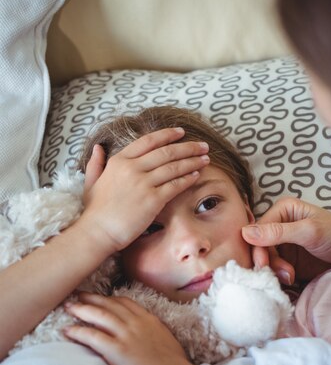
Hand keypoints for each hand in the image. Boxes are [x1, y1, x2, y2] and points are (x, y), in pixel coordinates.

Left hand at [63, 292, 193, 364]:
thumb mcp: (168, 342)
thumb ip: (155, 335)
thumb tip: (150, 338)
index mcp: (149, 320)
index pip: (125, 303)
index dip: (109, 299)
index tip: (99, 298)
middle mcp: (136, 323)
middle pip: (109, 304)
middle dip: (91, 298)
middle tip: (77, 295)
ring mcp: (126, 335)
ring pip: (98, 315)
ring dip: (81, 309)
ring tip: (68, 307)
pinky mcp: (117, 350)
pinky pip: (92, 336)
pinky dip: (77, 331)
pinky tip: (67, 331)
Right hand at [77, 127, 209, 253]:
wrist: (97, 231)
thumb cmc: (95, 210)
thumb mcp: (91, 181)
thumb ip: (96, 163)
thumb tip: (97, 148)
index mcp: (119, 160)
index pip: (148, 141)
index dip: (167, 135)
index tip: (181, 132)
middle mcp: (132, 168)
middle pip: (166, 152)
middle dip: (188, 147)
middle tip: (203, 146)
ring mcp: (143, 183)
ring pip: (174, 167)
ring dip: (193, 161)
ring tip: (205, 159)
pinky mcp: (153, 200)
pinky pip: (175, 185)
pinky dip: (188, 179)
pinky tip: (197, 175)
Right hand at [243, 197, 330, 282]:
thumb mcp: (310, 232)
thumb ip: (278, 233)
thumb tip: (245, 233)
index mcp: (283, 210)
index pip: (258, 230)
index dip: (257, 247)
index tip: (262, 265)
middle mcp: (281, 227)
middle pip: (259, 247)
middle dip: (267, 262)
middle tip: (282, 275)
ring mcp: (285, 247)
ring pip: (266, 261)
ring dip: (274, 272)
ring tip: (291, 278)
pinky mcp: (291, 264)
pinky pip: (275, 272)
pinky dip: (278, 279)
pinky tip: (289, 282)